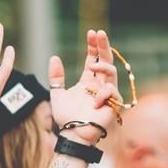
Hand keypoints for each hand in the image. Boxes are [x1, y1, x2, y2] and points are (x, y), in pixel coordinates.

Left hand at [48, 29, 121, 144]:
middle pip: (106, 61)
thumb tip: (54, 57)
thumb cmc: (66, 118)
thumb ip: (56, 77)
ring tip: (91, 66)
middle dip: (103, 46)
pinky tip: (94, 102)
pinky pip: (112, 91)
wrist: (72, 134)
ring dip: (102, 66)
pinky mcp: (114, 103)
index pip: (93, 59)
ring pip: (112, 72)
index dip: (93, 46)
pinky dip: (102, 94)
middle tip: (99, 34)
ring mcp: (108, 93)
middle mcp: (99, 85)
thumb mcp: (57, 94)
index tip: (91, 33)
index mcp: (88, 82)